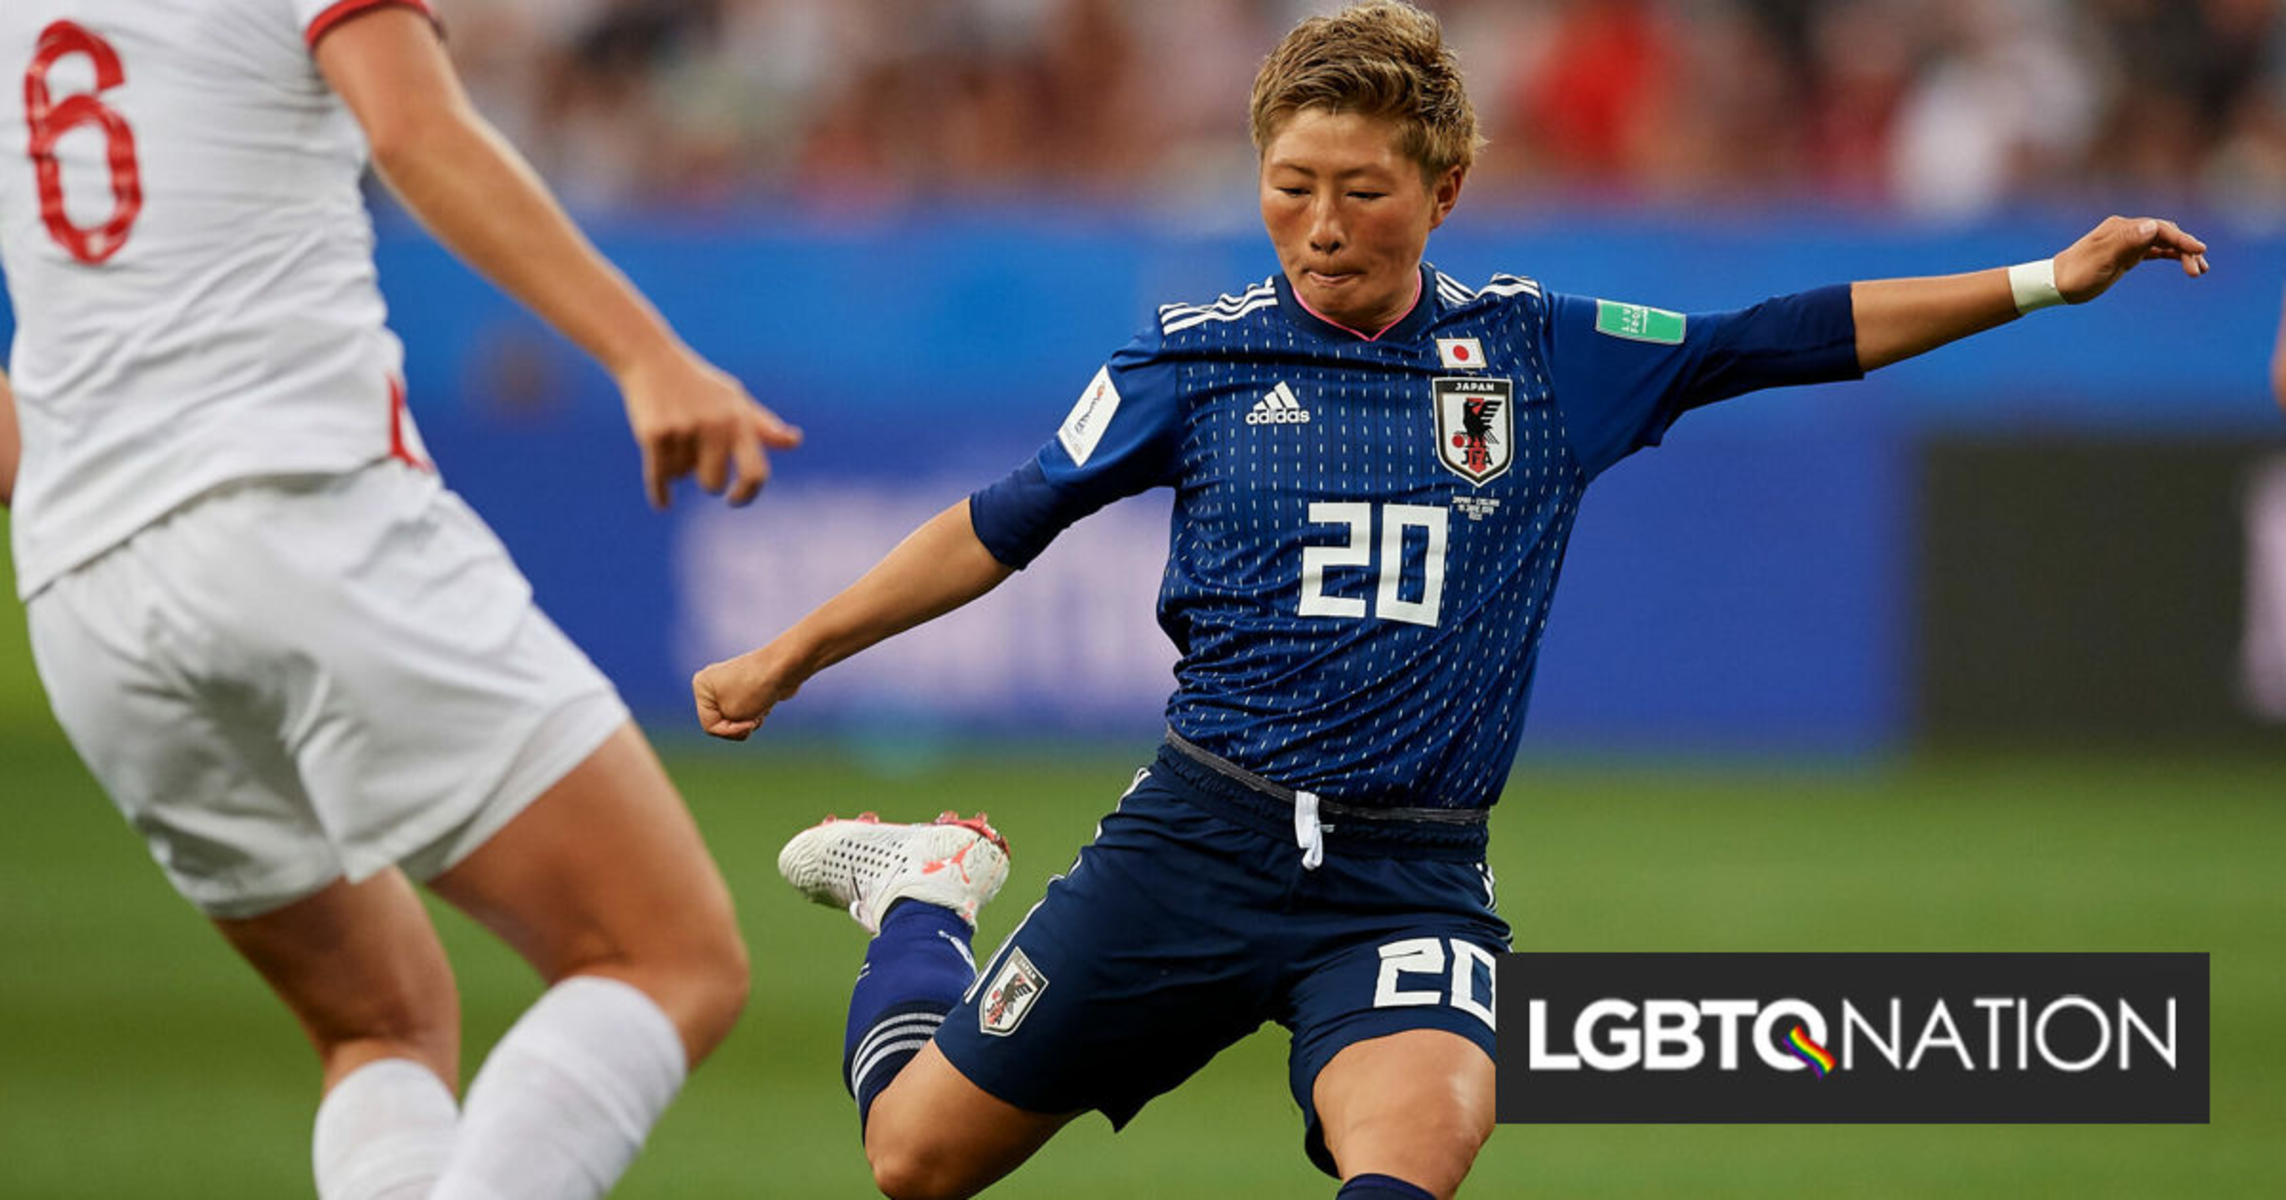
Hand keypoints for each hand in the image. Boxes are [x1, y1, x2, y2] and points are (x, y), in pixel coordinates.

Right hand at [619, 349, 801, 509]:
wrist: (651, 359)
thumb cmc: (698, 386)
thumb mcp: (733, 400)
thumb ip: (762, 425)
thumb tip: (794, 441)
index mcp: (738, 421)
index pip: (755, 472)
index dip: (747, 494)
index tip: (734, 499)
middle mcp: (715, 426)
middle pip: (713, 484)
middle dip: (705, 479)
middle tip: (698, 459)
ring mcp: (684, 430)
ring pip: (681, 477)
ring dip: (676, 465)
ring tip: (673, 435)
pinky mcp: (655, 435)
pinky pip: (658, 479)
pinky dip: (659, 493)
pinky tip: (664, 503)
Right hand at [693, 642, 807, 740]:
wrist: (784, 668)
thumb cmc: (755, 690)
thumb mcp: (734, 716)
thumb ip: (725, 724)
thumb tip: (734, 718)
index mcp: (701, 686)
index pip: (710, 726)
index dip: (730, 731)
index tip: (748, 723)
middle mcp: (712, 682)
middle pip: (722, 721)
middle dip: (740, 726)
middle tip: (754, 718)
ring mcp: (729, 683)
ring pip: (736, 717)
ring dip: (750, 719)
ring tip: (761, 707)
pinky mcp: (746, 685)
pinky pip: (746, 709)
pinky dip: (756, 712)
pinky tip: (766, 703)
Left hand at [2054, 216, 2208, 304]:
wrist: (2055, 284)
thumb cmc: (2076, 274)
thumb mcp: (2102, 259)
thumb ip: (2126, 241)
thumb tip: (2152, 225)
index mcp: (2121, 228)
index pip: (2159, 228)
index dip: (2181, 238)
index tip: (2198, 251)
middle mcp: (2126, 231)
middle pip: (2165, 234)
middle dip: (2186, 248)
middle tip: (2199, 269)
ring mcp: (2126, 242)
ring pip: (2162, 243)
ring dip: (2182, 253)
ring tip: (2199, 270)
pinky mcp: (2126, 255)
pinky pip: (2154, 251)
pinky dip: (2170, 255)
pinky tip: (2183, 263)